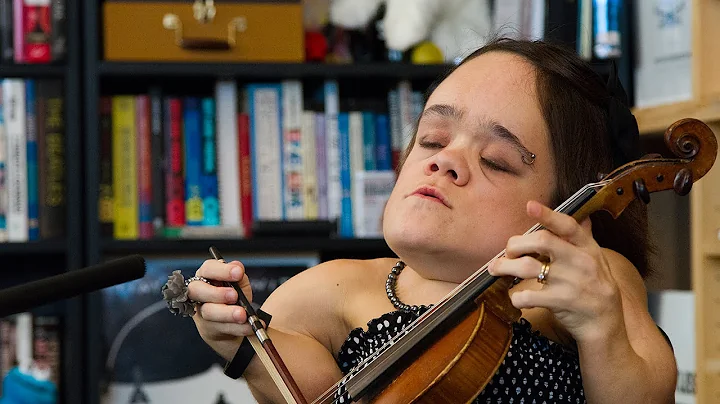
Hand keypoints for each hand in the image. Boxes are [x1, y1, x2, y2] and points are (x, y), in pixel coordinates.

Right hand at [188, 259, 254, 360]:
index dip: (222, 271)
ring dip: (227, 314)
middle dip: (217, 293)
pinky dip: (238, 328)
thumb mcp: (238, 282)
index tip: (238, 273)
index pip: (208, 268)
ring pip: (209, 312)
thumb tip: (237, 267)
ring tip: (243, 315)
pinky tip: (249, 326)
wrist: (232, 322)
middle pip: (197, 290)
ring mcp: (201, 312)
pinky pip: (222, 329)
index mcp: (206, 276)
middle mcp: (198, 293)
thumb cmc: (233, 297)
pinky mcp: (208, 329)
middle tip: (234, 295)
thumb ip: (238, 274)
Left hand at [487, 200, 624, 342]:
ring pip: (528, 267)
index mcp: (587, 247)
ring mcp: (573, 282)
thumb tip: (575, 215)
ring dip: (505, 267)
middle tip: (507, 253)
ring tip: (496, 270)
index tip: (530, 206)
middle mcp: (581, 261)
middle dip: (516, 244)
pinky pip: (529, 295)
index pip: (568, 225)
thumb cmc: (594, 288)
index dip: (548, 215)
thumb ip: (580, 239)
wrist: (606, 325)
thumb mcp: (595, 260)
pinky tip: (516, 298)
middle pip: (541, 241)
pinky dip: (516, 297)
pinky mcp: (563, 303)